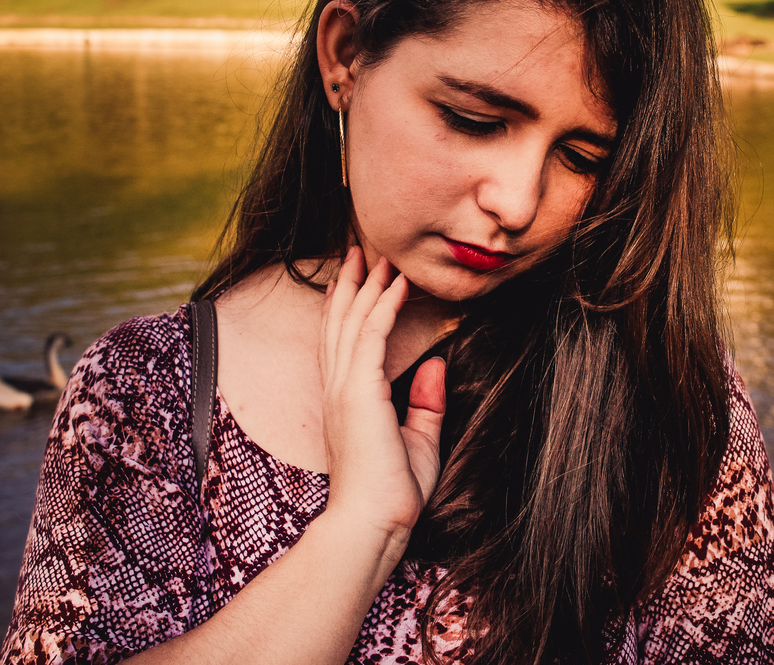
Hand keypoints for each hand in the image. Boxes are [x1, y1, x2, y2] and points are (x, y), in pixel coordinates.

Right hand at [318, 247, 446, 540]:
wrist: (373, 522)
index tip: (358, 279)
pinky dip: (384, 306)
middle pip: (341, 323)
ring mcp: (344, 388)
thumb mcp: (417, 439)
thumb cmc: (392, 492)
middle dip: (351, 285)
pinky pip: (371, 335)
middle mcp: (338, 389)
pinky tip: (397, 285)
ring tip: (379, 256)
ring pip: (353, 322)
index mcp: (346, 401)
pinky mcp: (359, 391)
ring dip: (368, 285)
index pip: (343, 343)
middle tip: (360, 251)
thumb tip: (435, 365)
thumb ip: (424, 402)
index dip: (348, 307)